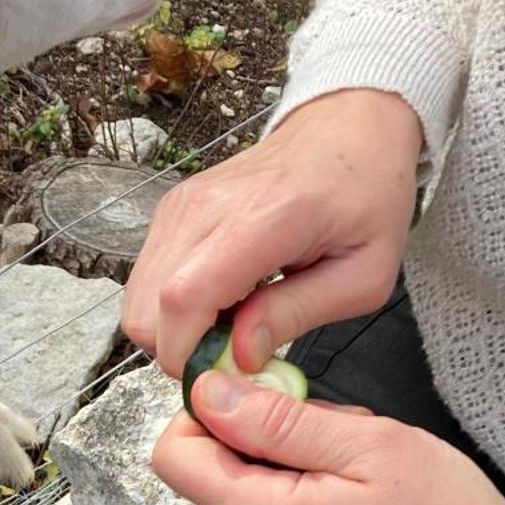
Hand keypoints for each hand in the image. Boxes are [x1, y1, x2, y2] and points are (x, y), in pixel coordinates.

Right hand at [123, 89, 423, 379]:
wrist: (348, 130)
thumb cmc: (367, 198)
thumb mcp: (363, 275)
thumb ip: (296, 315)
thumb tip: (239, 355)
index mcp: (262, 219)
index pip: (182, 299)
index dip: (187, 354)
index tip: (223, 373)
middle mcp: (206, 208)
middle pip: (145, 310)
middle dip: (179, 349)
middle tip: (232, 349)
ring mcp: (180, 206)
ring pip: (138, 301)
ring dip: (175, 328)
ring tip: (231, 320)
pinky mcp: (171, 212)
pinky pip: (147, 281)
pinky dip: (173, 304)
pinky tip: (221, 296)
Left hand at [152, 373, 504, 504]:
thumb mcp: (367, 445)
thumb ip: (279, 420)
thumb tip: (210, 393)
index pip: (173, 455)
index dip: (203, 410)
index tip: (261, 388)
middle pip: (207, 468)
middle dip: (254, 428)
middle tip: (328, 423)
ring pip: (243, 485)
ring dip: (284, 454)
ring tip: (350, 455)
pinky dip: (301, 482)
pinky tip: (355, 484)